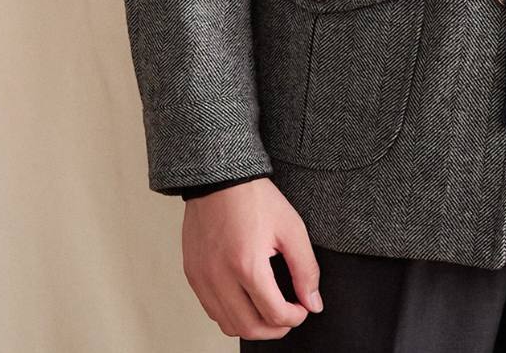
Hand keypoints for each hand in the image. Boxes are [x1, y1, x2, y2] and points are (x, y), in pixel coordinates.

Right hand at [182, 177, 322, 338]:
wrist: (220, 177)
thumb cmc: (255, 199)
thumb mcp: (291, 229)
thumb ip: (306, 270)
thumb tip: (313, 304)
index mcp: (247, 265)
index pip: (274, 314)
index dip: (295, 317)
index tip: (303, 309)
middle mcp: (219, 277)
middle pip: (249, 328)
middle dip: (274, 329)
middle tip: (288, 316)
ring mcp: (202, 277)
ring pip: (227, 324)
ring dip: (251, 325)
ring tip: (268, 310)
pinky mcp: (192, 273)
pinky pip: (211, 309)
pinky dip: (230, 313)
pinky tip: (246, 298)